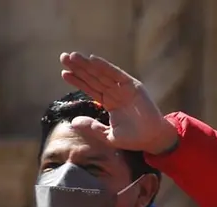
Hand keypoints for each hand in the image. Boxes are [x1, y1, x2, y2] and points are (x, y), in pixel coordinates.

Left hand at [59, 52, 178, 154]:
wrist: (153, 139)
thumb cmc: (133, 139)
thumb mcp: (108, 135)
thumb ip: (92, 127)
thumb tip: (73, 122)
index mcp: (109, 102)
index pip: (90, 89)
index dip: (78, 80)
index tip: (64, 73)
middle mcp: (115, 92)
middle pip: (93, 78)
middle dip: (79, 68)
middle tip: (63, 57)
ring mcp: (123, 88)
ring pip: (101, 74)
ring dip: (87, 64)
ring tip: (72, 56)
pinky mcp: (132, 85)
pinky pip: (116, 74)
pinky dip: (104, 66)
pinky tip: (92, 60)